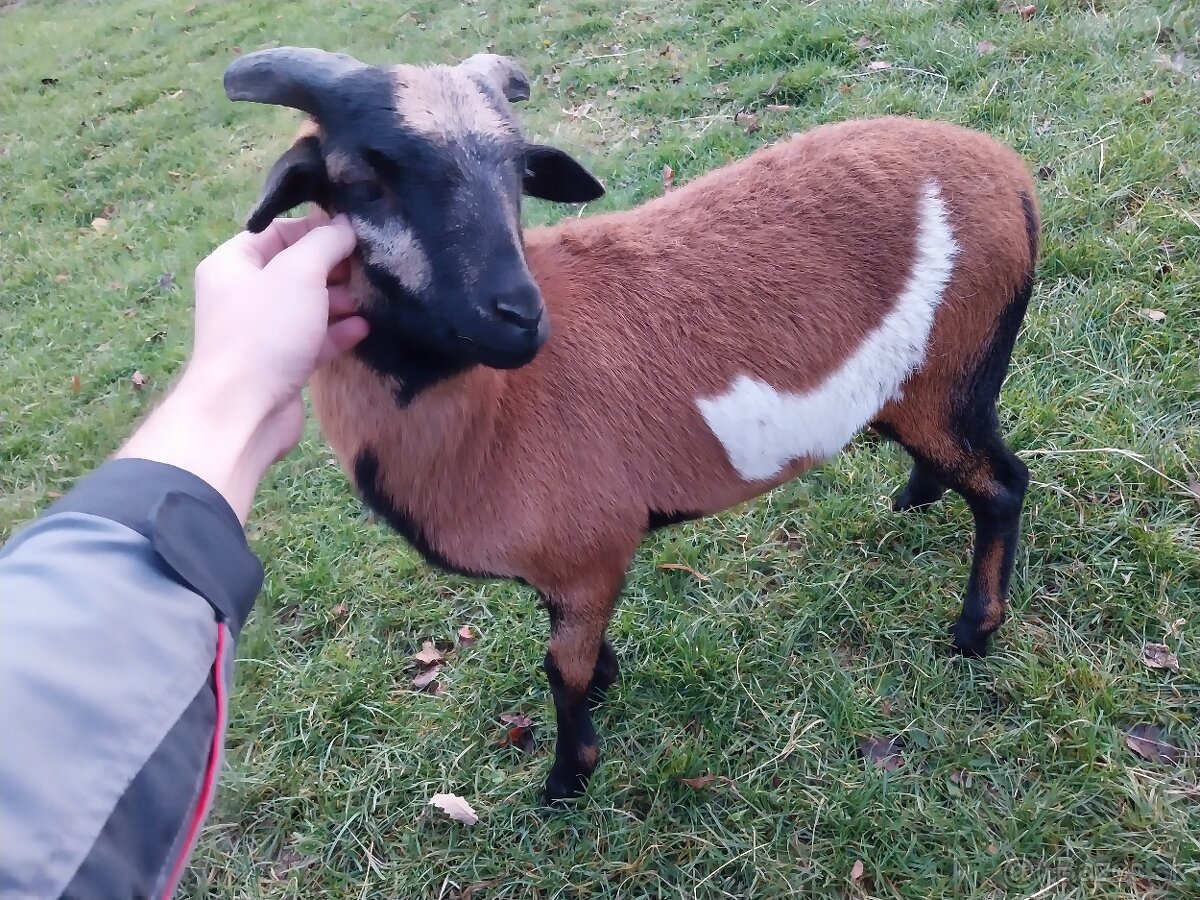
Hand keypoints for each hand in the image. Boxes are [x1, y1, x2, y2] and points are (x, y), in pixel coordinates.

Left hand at [115, 210, 366, 521]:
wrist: (245, 410)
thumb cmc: (265, 332)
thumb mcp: (298, 272)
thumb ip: (325, 242)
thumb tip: (346, 227)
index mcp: (234, 263)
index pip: (278, 230)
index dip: (316, 228)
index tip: (355, 231)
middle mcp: (245, 293)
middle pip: (297, 267)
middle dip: (334, 265)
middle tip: (369, 265)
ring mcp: (264, 330)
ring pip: (309, 304)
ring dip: (341, 299)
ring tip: (372, 297)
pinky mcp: (283, 362)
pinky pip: (315, 338)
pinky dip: (339, 331)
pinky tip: (364, 328)